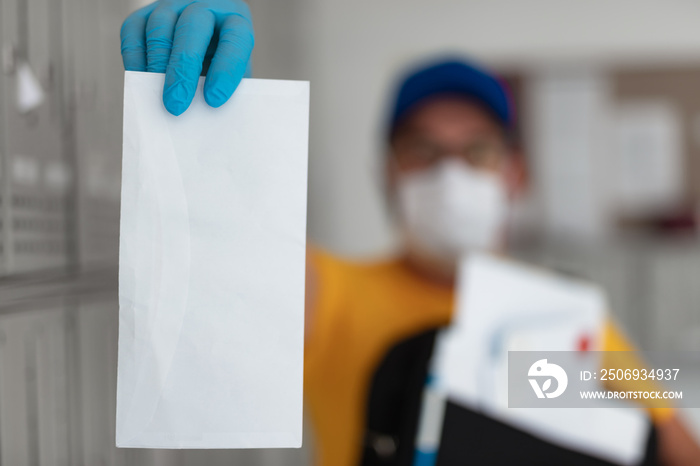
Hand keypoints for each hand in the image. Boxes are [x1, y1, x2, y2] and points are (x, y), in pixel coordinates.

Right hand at [120, 0, 253, 115]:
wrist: (202, 43)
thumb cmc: (221, 64)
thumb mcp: (233, 74)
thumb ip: (224, 90)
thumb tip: (206, 116)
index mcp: (236, 19)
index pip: (235, 39)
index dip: (225, 69)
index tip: (214, 100)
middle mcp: (205, 4)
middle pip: (192, 29)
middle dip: (182, 70)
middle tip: (176, 105)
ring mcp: (173, 4)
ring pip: (160, 27)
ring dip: (157, 65)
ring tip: (157, 95)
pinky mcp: (145, 12)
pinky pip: (134, 30)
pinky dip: (135, 58)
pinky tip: (142, 81)